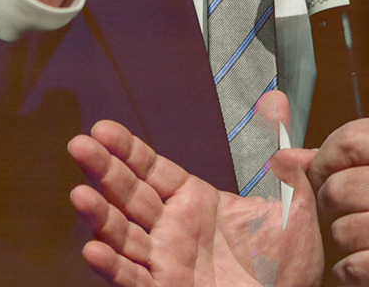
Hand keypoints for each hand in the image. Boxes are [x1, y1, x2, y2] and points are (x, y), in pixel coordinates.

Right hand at [69, 91, 320, 286]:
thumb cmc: (287, 266)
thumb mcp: (290, 206)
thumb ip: (281, 158)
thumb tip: (277, 99)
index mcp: (195, 202)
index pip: (152, 170)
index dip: (127, 150)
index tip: (102, 128)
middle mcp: (172, 229)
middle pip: (129, 195)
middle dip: (103, 171)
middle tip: (78, 145)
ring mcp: (165, 262)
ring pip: (123, 236)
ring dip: (100, 217)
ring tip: (78, 196)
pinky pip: (133, 279)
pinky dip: (112, 267)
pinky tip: (93, 250)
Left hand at [305, 120, 368, 286]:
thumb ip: (346, 161)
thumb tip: (285, 158)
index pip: (353, 137)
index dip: (326, 158)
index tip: (323, 175)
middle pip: (339, 187)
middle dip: (329, 205)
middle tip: (345, 214)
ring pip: (341, 229)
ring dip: (342, 241)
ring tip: (364, 240)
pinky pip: (352, 266)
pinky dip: (349, 271)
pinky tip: (367, 265)